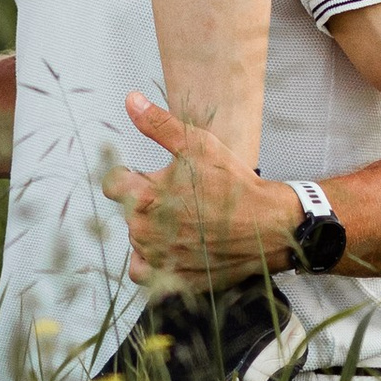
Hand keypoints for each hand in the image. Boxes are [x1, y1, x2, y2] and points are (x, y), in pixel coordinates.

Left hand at [107, 96, 295, 290]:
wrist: (267, 226)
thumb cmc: (233, 184)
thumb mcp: (197, 145)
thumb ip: (158, 124)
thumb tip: (131, 100)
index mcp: (145, 198)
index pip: (112, 184)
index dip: (129, 176)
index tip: (148, 177)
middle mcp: (145, 232)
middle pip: (127, 212)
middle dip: (145, 202)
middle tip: (176, 197)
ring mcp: (159, 259)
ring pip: (136, 241)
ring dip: (150, 231)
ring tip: (181, 221)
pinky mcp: (173, 279)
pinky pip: (144, 272)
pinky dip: (151, 262)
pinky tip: (170, 247)